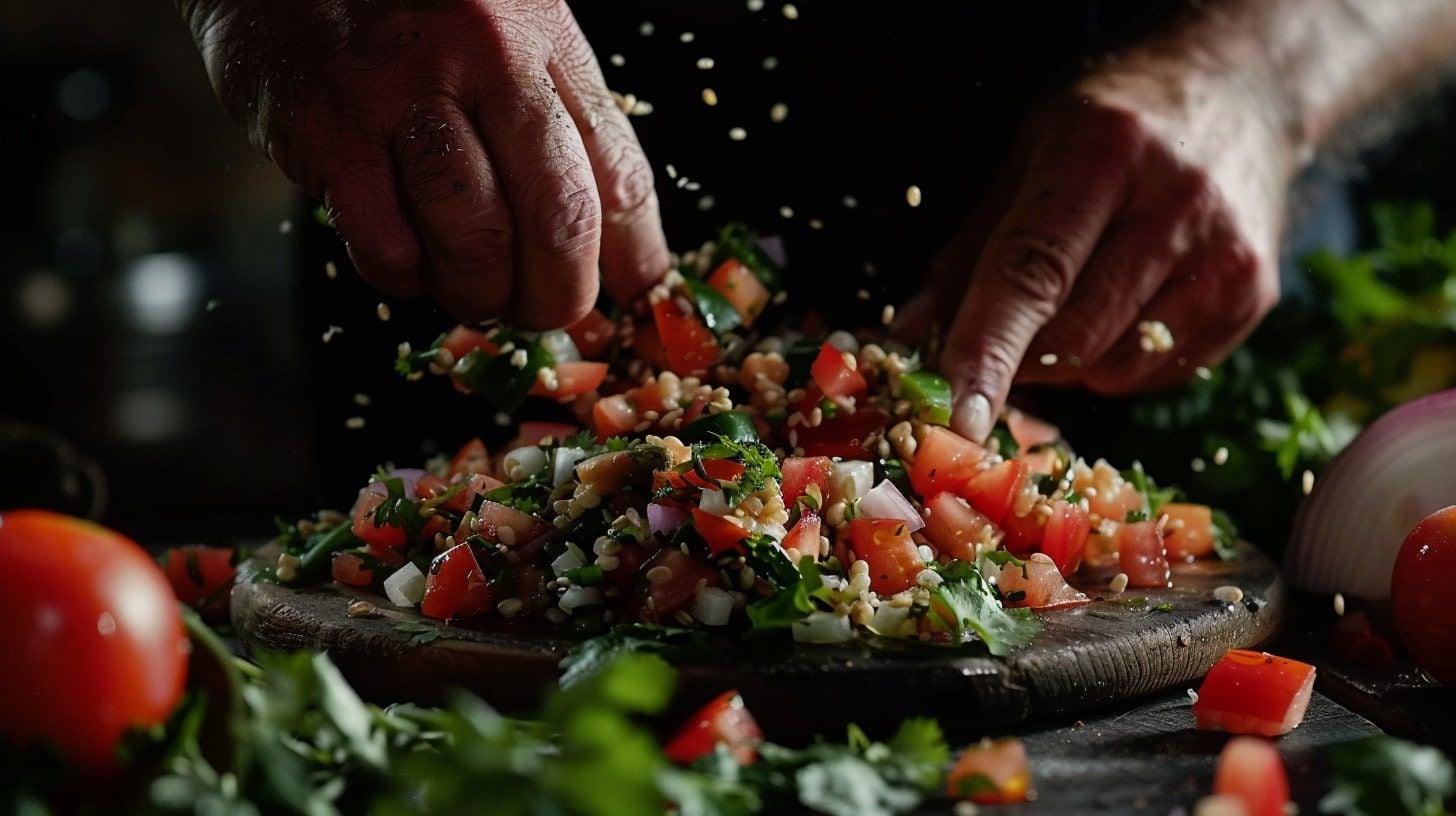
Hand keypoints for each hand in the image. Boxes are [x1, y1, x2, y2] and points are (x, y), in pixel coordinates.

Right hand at [179, 0, 668, 327]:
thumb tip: (622, 253)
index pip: (619, 172)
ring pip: (474, 239)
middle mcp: (482, 57)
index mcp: (542, 40)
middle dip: (560, 295)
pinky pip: (385, 244)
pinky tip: (405, 260)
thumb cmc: (410, 9)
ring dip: (480, 294)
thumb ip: (563, 126)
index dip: (635, 256)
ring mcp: (399, 90)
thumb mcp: (508, 36)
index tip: (634, 296)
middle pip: (558, 217)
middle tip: (544, 313)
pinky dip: (405, 277)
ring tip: (472, 292)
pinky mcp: (324, 125)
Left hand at [902, 55, 1290, 440]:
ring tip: (1076, 295)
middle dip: (1020, 356)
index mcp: (1103, 153)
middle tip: (1003, 331)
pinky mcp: (1253, 294)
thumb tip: (910, 336)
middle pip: (1072, 336)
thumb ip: (969, 251)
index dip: (987, 349)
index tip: (959, 414)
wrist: (1244, 89)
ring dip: (1069, 362)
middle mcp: (1176, 203)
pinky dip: (1117, 362)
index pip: (1032, 273)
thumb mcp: (1029, 156)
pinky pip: (1156, 373)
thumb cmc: (1115, 123)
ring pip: (1112, 366)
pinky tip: (1125, 303)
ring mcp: (1225, 254)